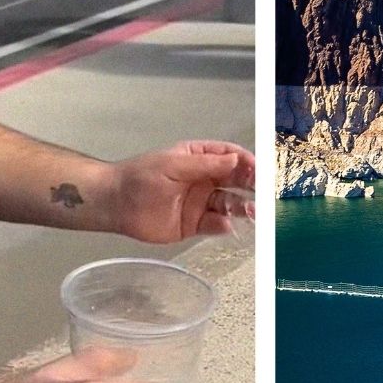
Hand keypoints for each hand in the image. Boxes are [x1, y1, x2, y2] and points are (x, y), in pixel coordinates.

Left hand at [104, 140, 253, 243]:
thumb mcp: (174, 165)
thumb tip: (237, 159)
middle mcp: (204, 180)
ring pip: (230, 204)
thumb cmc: (142, 177)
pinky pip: (215, 225)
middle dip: (252, 185)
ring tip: (253, 212)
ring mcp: (200, 203)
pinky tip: (226, 225)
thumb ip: (206, 165)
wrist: (115, 204)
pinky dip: (224, 226)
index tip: (261, 169)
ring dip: (243, 207)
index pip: (230, 157)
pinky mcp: (194, 225)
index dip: (247, 162)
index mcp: (199, 159)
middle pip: (235, 181)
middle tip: (266, 192)